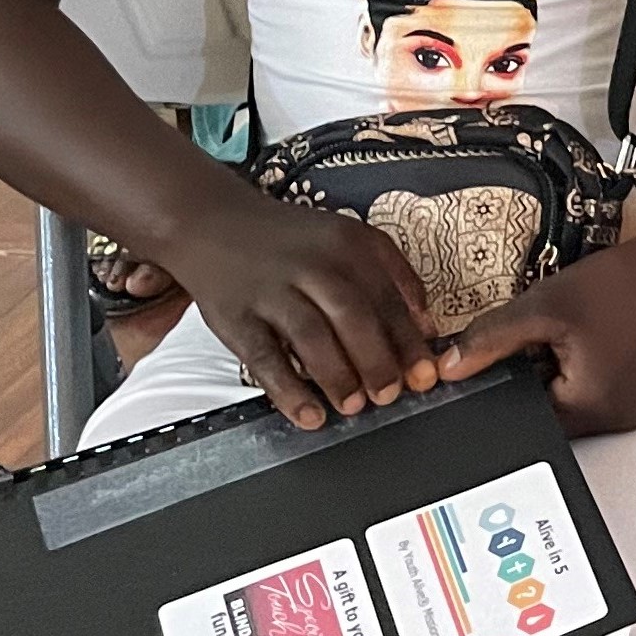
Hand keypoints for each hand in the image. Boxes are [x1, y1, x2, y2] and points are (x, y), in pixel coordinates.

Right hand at [164, 199, 440, 429]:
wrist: (209, 221)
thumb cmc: (291, 241)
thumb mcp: (350, 240)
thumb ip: (393, 277)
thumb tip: (427, 327)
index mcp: (349, 245)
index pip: (389, 299)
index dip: (410, 342)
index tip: (425, 375)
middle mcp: (311, 265)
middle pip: (353, 317)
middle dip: (377, 362)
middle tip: (390, 395)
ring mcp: (270, 290)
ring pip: (311, 337)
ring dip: (338, 377)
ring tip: (354, 405)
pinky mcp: (234, 316)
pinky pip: (264, 357)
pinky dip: (288, 390)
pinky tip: (309, 414)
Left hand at [437, 241, 635, 436]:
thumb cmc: (625, 283)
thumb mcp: (544, 306)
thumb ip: (490, 340)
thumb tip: (448, 369)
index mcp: (593, 408)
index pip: (527, 415)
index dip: (513, 382)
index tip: (518, 350)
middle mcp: (622, 419)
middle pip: (556, 411)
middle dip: (543, 375)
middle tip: (552, 335)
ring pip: (583, 400)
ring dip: (570, 372)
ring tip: (583, 332)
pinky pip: (610, 390)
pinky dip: (598, 368)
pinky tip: (606, 334)